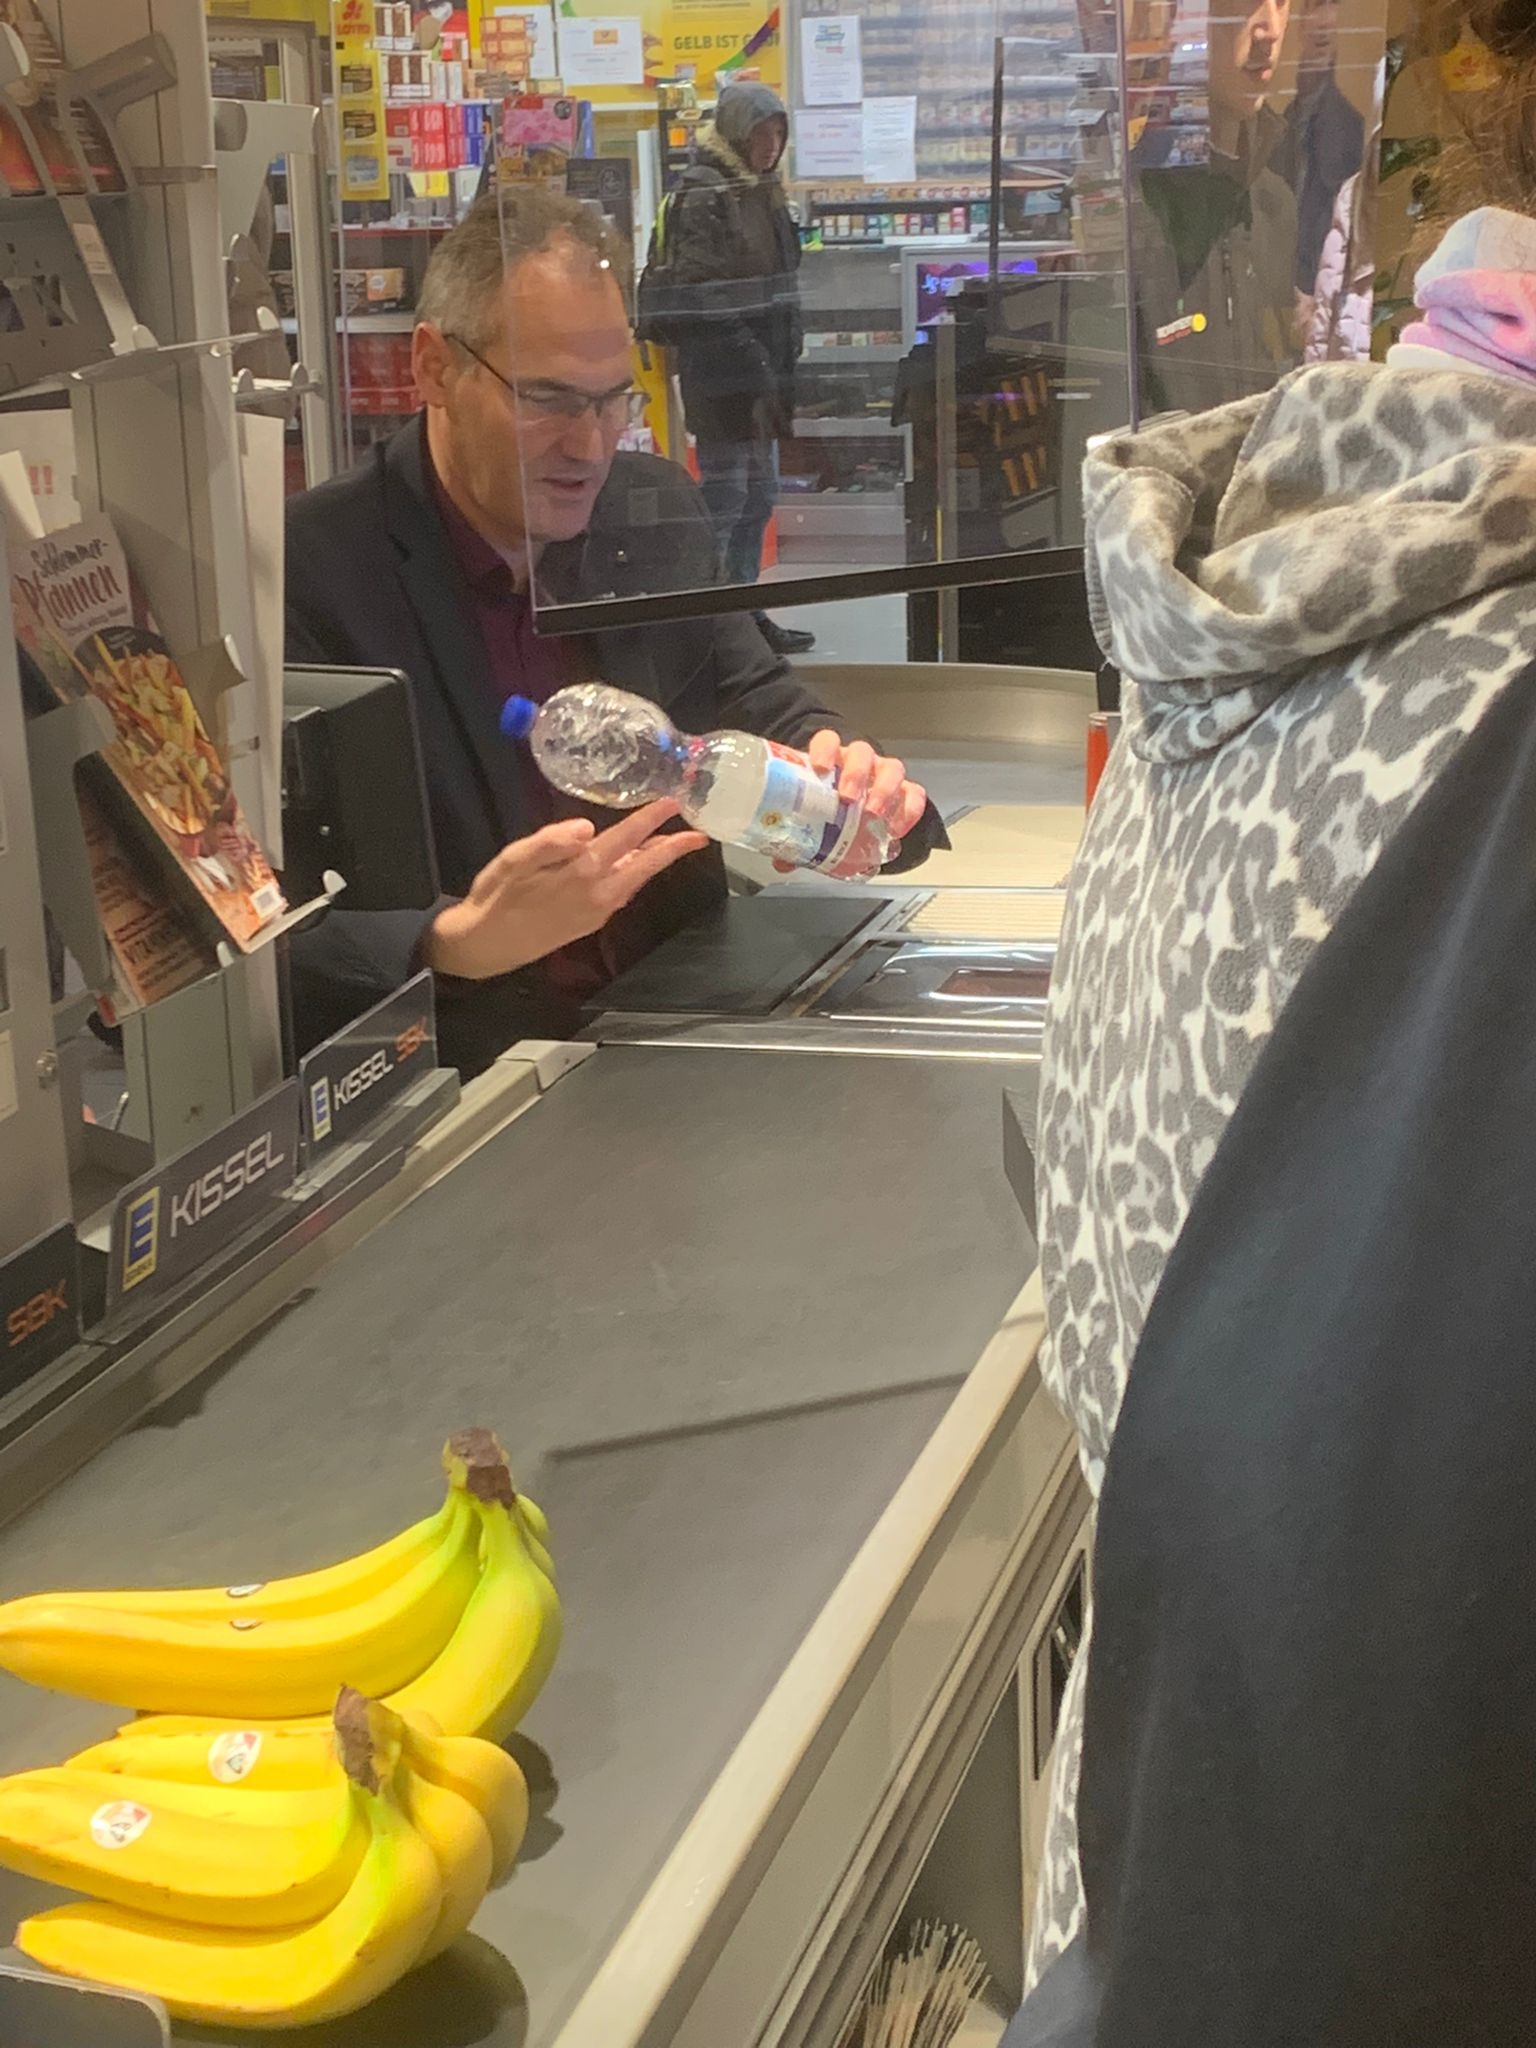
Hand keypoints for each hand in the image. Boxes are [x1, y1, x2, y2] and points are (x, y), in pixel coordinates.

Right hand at [425, 802, 709, 981]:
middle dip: (672, 849)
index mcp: (581, 874)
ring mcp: (597, 912)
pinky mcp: (590, 922)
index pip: (625, 839)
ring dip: (655, 861)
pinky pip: (623, 892)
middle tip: (699, 835)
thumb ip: (550, 841)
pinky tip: (635, 863)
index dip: (651, 820)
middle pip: (644, 866)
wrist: (484, 946)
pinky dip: (636, 873)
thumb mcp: (513, 860)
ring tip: (673, 843)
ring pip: (635, 880)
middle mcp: (598, 895)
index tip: (673, 803)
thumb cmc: (496, 897)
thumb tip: (587, 828)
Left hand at [807, 731, 928, 841]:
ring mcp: (885, 773)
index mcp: (832, 759)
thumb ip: (797, 832)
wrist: (859, 809)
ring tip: (873, 814)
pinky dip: (908, 810)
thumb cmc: (831, 806)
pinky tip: (897, 829)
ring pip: (892, 768)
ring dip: (884, 790)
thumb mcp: (813, 813)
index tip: (819, 768)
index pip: (828, 740)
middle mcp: (860, 761)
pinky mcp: (905, 791)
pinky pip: (914, 794)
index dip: (824, 750)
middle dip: (856, 774)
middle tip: (847, 798)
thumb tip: (782, 861)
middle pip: (863, 753)